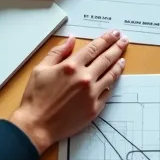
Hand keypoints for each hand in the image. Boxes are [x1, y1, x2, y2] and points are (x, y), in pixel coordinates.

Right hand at [9, 30, 128, 152]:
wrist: (36, 125)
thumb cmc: (35, 98)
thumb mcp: (40, 69)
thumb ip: (57, 52)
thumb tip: (71, 40)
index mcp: (71, 66)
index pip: (94, 48)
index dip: (106, 39)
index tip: (114, 34)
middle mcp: (84, 78)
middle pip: (106, 59)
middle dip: (117, 47)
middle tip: (124, 40)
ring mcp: (91, 94)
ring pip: (111, 75)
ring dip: (118, 65)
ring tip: (123, 58)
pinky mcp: (94, 108)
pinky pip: (108, 93)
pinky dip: (111, 85)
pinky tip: (113, 80)